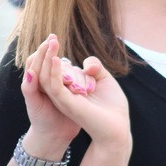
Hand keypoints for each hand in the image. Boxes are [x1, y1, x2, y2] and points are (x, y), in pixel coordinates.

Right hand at [23, 35, 130, 153]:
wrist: (118, 129)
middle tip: (51, 36)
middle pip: (46, 71)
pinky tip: (56, 59)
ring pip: (46, 78)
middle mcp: (64, 95)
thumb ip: (95, 67)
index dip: (52, 54)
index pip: (54, 70)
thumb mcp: (104, 81)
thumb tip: (87, 65)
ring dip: (47, 59)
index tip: (54, 38)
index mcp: (70, 89)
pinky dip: (54, 72)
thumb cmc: (112, 107)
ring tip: (51, 42)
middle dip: (47, 53)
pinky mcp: (68, 104)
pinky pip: (55, 87)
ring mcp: (64, 100)